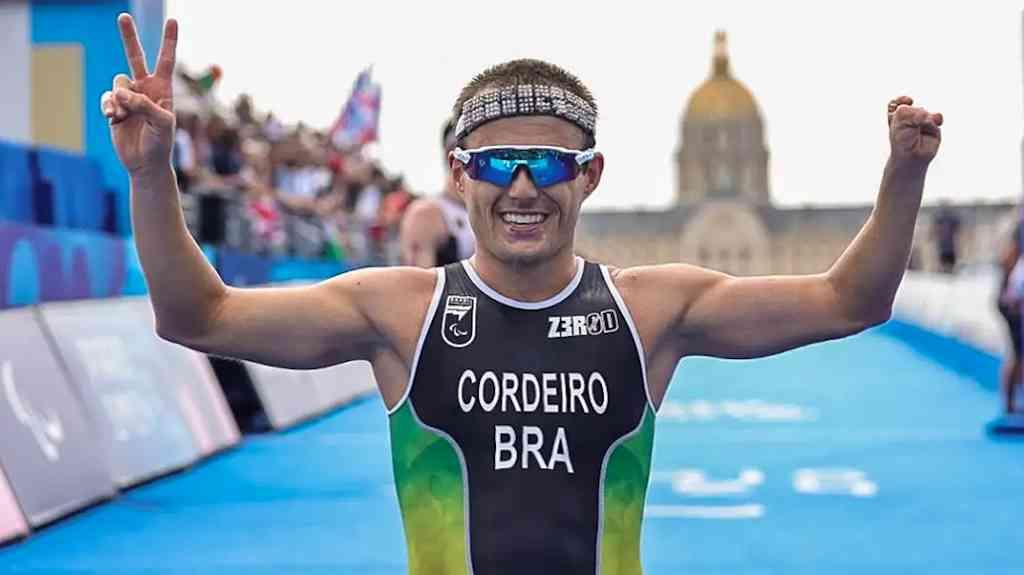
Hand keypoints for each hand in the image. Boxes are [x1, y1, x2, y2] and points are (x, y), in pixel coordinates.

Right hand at [100, 14, 177, 175]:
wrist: (145, 163)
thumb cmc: (161, 143)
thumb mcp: (161, 122)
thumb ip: (144, 104)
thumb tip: (120, 92)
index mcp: (163, 89)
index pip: (166, 60)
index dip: (169, 41)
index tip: (172, 20)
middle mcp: (145, 89)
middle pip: (135, 57)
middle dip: (129, 37)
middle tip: (123, 16)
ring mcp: (129, 97)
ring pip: (118, 83)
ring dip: (119, 99)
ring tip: (123, 115)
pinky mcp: (114, 107)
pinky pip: (107, 98)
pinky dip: (109, 107)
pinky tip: (113, 119)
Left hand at [887, 96, 942, 171]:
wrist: (911, 156)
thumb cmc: (902, 141)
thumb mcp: (900, 122)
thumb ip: (911, 112)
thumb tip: (927, 114)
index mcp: (896, 116)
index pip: (897, 102)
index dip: (901, 100)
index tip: (908, 102)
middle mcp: (909, 117)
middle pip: (912, 108)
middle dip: (911, 116)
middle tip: (908, 129)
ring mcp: (922, 121)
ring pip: (924, 111)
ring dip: (922, 118)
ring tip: (920, 128)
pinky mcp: (933, 126)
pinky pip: (937, 116)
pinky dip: (934, 120)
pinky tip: (934, 124)